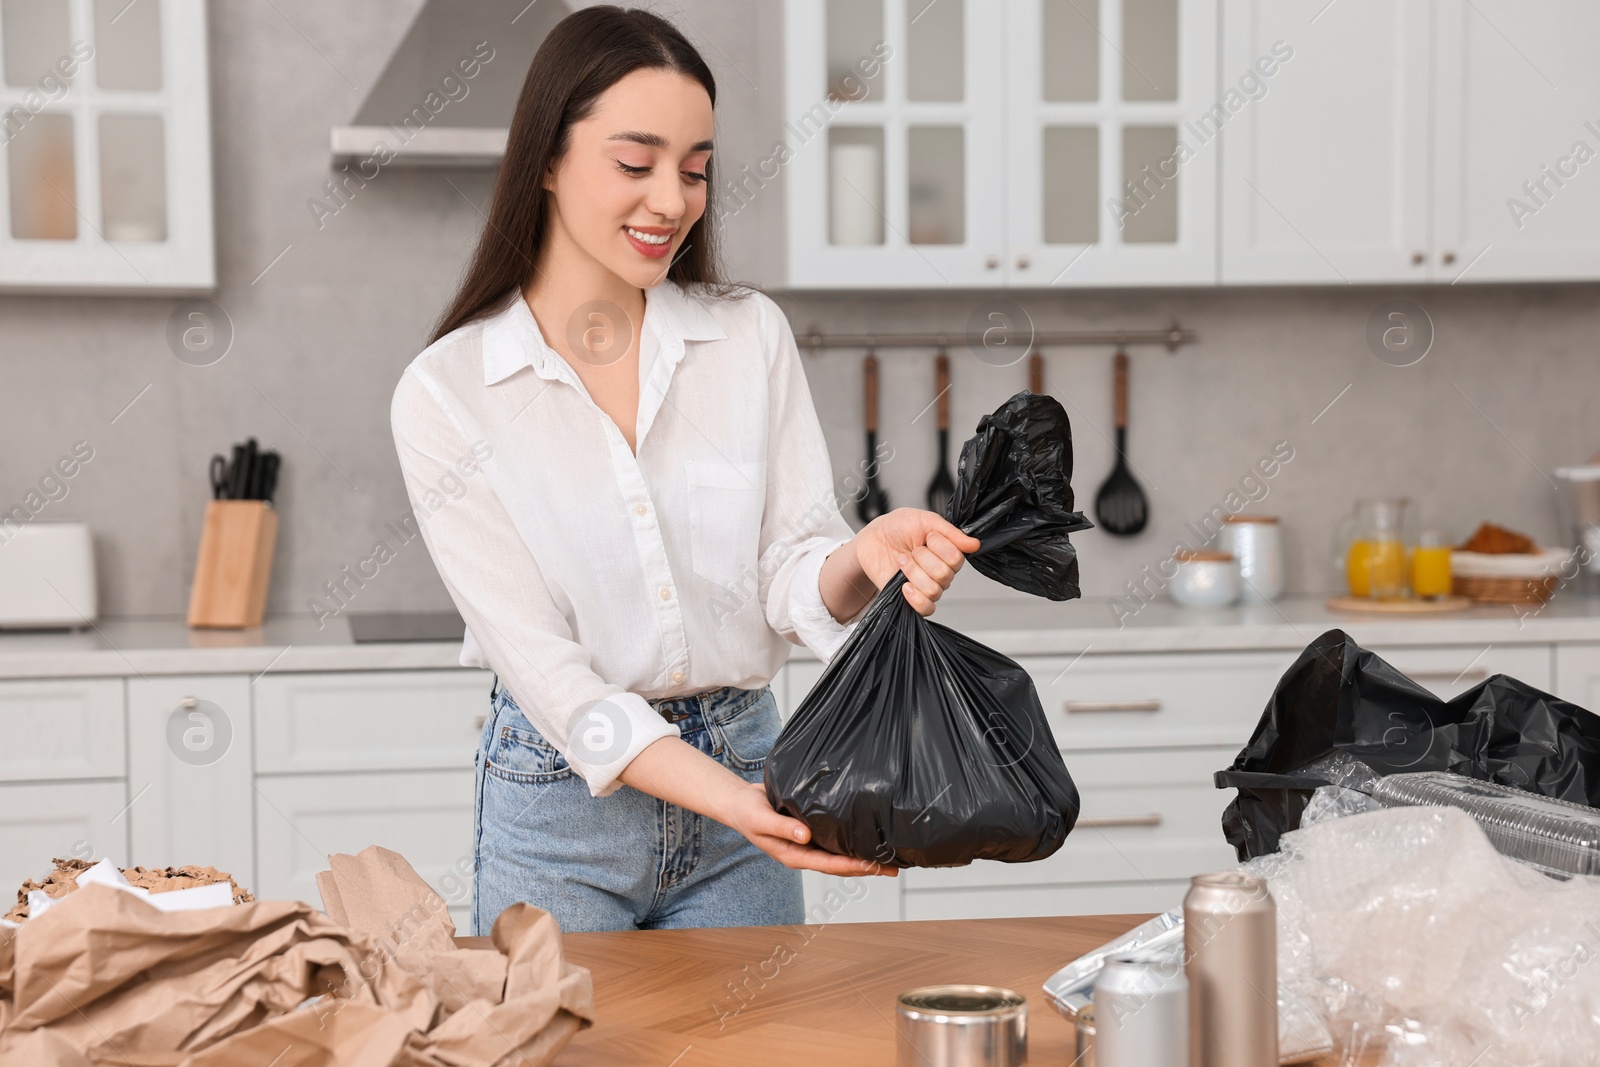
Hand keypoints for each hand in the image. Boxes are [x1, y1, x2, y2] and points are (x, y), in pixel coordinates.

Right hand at [723, 781, 897, 877]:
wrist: (739, 803)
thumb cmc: (747, 812)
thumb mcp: (760, 819)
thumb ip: (782, 828)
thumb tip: (806, 836)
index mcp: (793, 854)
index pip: (828, 864)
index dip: (852, 866)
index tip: (873, 866)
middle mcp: (804, 852)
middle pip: (840, 866)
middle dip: (866, 868)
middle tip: (894, 868)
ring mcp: (808, 843)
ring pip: (839, 855)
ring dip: (862, 858)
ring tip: (888, 858)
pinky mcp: (810, 830)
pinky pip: (834, 840)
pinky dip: (852, 842)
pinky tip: (867, 838)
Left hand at [854, 508, 981, 615]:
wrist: (874, 539)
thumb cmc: (898, 527)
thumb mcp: (924, 519)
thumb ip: (950, 532)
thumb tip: (974, 544)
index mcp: (948, 552)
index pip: (957, 559)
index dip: (939, 546)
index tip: (927, 536)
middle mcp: (942, 571)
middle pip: (944, 575)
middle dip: (923, 558)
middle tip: (912, 549)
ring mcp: (928, 586)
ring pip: (934, 590)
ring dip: (913, 572)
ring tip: (902, 560)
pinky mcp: (914, 599)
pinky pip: (926, 608)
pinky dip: (915, 597)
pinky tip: (904, 585)